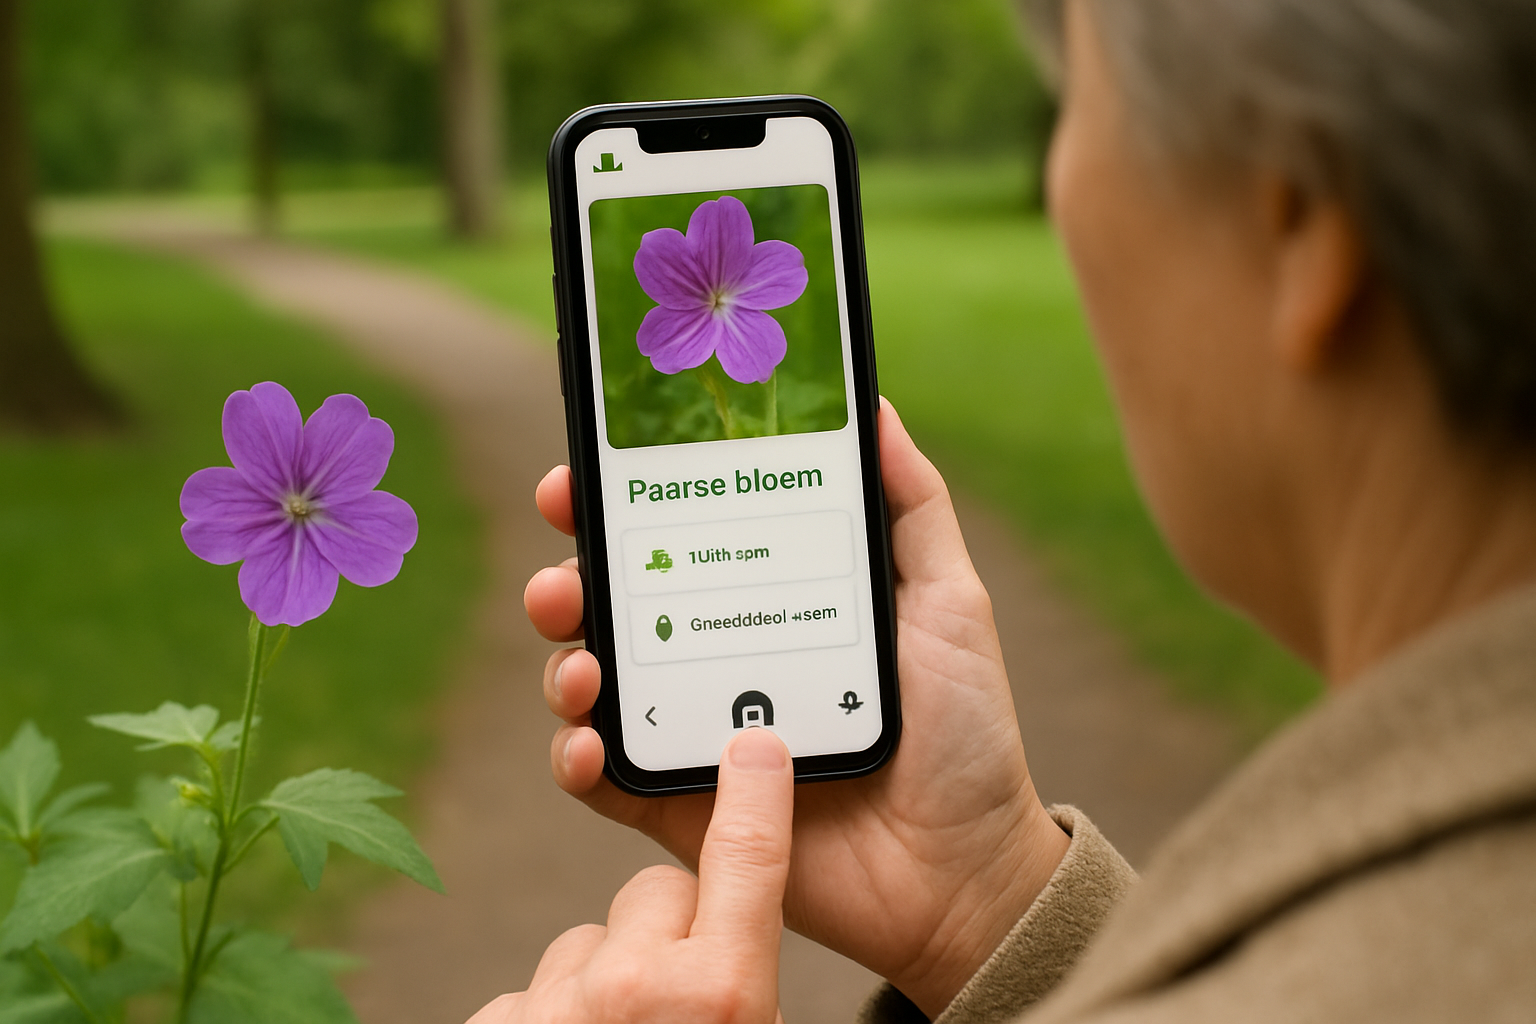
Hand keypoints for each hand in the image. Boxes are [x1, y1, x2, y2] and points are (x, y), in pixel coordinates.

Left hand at [465, 729, 792, 1023]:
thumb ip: (741, 975)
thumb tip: (726, 927)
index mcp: (718, 994)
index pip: (746, 860)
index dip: (754, 795)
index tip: (754, 746)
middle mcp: (635, 987)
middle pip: (652, 893)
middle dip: (663, 931)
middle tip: (675, 1002)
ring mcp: (557, 1005)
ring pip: (586, 945)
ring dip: (602, 982)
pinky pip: (533, 993)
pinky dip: (551, 1022)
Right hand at [525, 399, 1069, 1017]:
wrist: (966, 868)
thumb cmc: (964, 731)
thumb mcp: (947, 600)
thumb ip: (912, 506)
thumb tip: (872, 406)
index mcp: (764, 601)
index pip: (672, 538)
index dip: (616, 502)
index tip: (584, 473)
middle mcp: (716, 659)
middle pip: (612, 604)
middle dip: (567, 577)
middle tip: (565, 572)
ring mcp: (693, 734)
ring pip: (591, 683)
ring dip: (562, 661)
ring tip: (580, 661)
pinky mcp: (679, 808)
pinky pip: (602, 780)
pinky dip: (576, 756)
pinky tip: (590, 741)